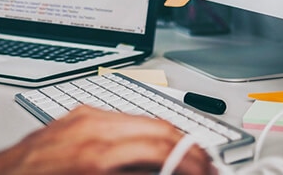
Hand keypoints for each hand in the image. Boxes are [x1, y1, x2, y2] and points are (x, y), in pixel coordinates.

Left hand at [0, 106, 214, 174]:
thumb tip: (162, 173)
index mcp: (97, 155)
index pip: (162, 147)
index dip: (192, 162)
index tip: (206, 173)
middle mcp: (92, 127)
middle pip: (159, 127)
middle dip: (188, 148)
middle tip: (204, 167)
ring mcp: (83, 116)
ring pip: (143, 118)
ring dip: (168, 138)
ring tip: (183, 160)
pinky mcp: (76, 114)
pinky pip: (121, 117)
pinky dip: (143, 132)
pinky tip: (151, 148)